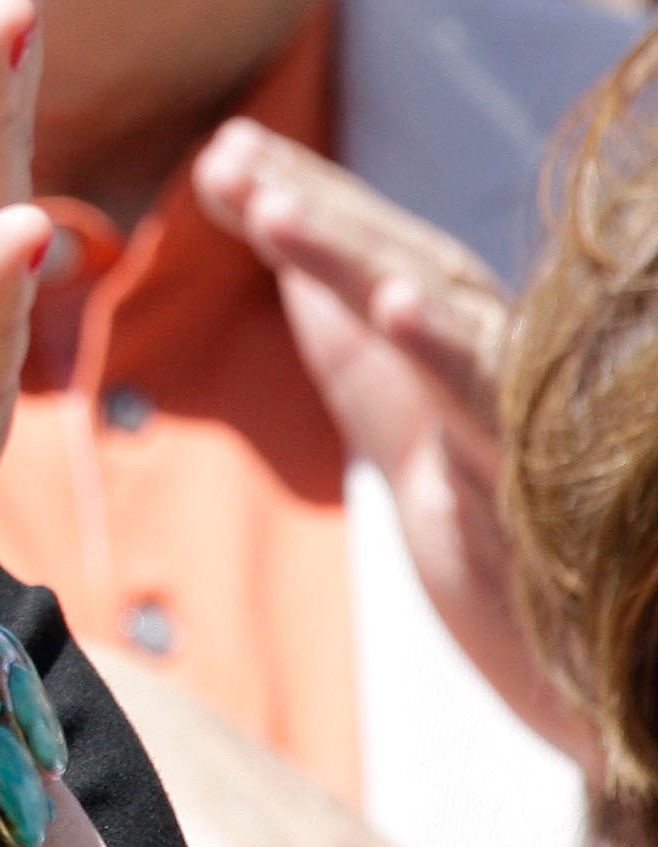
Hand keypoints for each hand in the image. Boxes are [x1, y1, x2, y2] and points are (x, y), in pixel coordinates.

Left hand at [192, 120, 588, 759]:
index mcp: (471, 366)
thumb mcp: (414, 440)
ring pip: (441, 322)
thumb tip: (293, 258)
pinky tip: (397, 303)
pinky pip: (497, 414)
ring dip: (353, 262)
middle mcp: (512, 381)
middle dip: (316, 213)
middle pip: (407, 272)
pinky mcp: (548, 492)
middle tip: (228, 160)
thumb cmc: (523, 562)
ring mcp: (530, 431)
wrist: (622, 692)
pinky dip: (445, 353)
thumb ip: (361, 356)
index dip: (313, 202)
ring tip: (274, 210)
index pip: (388, 262)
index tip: (228, 154)